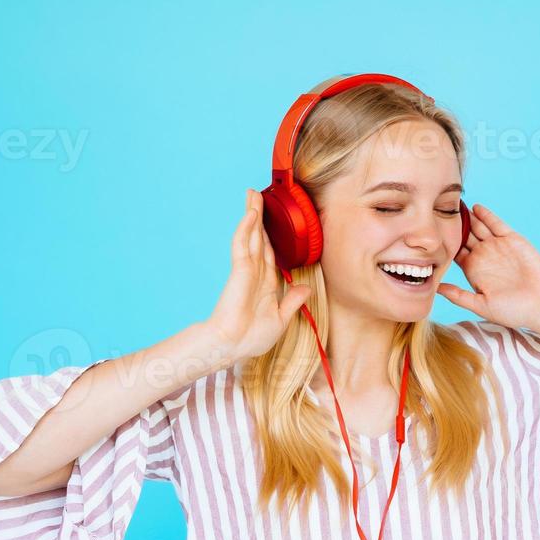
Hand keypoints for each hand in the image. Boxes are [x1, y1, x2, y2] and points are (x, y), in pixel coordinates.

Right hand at [204, 189, 311, 361]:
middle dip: (260, 217)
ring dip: (252, 214)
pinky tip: (251, 213)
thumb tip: (305, 288)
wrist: (233, 345)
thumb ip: (292, 301)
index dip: (271, 236)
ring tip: (252, 194)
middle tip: (257, 195)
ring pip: (251, 235)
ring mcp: (247, 269)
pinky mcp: (240, 269)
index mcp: (266, 283)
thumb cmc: (252, 337)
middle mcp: (256, 272)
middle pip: (260, 238)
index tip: (271, 221)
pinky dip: (247, 228)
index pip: (270, 253)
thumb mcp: (281, 319)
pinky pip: (244, 244)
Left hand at [437, 204, 539, 331]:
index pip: (454, 252)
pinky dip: (486, 215)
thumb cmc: (514, 311)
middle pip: (464, 236)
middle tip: (435, 212)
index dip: (442, 244)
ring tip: (452, 204)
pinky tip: (475, 208)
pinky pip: (496, 224)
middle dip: (452, 225)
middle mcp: (484, 256)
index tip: (427, 235)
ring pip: (478, 227)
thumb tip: (435, 289)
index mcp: (474, 271)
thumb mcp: (481, 305)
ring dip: (467, 217)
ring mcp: (498, 246)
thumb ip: (459, 296)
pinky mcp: (512, 239)